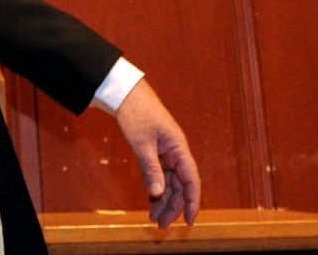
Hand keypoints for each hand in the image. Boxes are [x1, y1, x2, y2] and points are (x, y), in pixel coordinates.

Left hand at [113, 81, 199, 226]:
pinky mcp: (157, 150)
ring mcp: (167, 152)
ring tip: (153, 217)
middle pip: (180, 185)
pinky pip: (161, 174)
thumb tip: (158, 194)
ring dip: (164, 199)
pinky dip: (157, 187)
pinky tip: (151, 199)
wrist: (125, 93)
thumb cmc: (136, 113)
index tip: (189, 221)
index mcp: (179, 148)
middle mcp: (176, 152)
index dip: (193, 202)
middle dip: (173, 206)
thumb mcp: (141, 143)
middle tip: (161, 224)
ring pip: (170, 181)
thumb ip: (151, 169)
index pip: (192, 180)